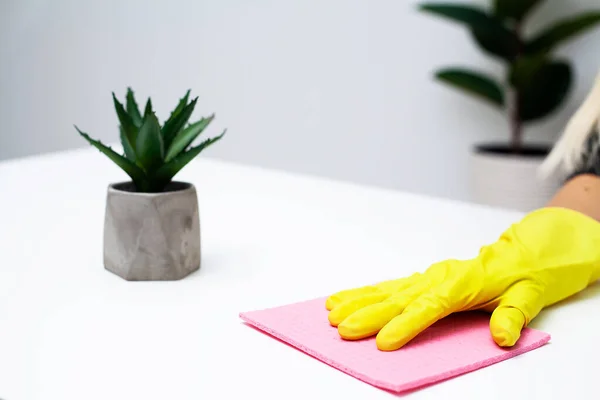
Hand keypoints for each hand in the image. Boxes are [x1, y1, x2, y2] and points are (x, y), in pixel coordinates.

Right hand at [326, 207, 599, 350]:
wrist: (520, 254)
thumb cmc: (521, 277)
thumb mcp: (528, 296)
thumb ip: (513, 315)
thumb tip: (502, 335)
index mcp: (462, 283)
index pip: (429, 306)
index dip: (406, 324)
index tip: (383, 341)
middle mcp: (438, 278)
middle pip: (398, 297)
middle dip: (368, 314)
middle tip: (343, 328)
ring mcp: (427, 277)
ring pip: (387, 289)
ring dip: (358, 301)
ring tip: (332, 312)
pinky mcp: (421, 279)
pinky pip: (389, 285)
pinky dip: (365, 292)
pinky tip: (344, 298)